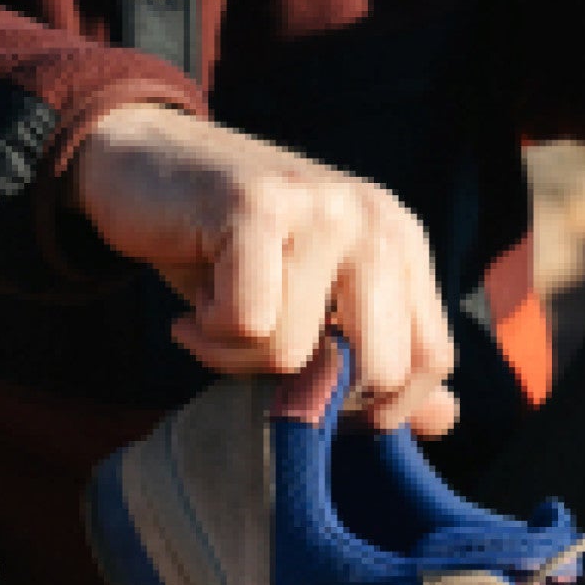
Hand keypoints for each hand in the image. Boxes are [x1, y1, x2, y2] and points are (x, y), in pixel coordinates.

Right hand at [69, 104, 457, 436]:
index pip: (432, 360)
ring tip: (216, 314)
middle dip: (310, 390)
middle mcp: (375, 220)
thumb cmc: (229, 252)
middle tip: (262, 354)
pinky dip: (208, 335)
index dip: (376, 405)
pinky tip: (196, 302)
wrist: (140, 162)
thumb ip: (381, 357)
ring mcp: (320, 208)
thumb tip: (445, 421)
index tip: (315, 392)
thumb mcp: (317, 306)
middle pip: (380, 368)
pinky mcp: (257, 207)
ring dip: (239, 359)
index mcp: (401, 244)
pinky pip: (248, 325)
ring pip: (298, 354)